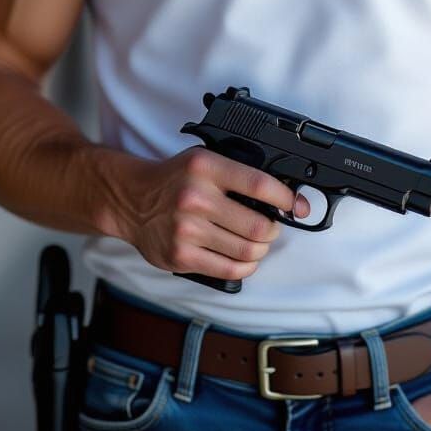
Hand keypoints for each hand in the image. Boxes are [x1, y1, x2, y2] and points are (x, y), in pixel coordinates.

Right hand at [102, 145, 311, 280]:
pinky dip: (245, 267)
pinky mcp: (180, 256)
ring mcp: (187, 229)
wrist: (132, 200)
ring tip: (257, 243)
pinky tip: (244, 259)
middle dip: (274, 230)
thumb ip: (237, 172)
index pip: (259, 184)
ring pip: (247, 251)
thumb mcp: (205, 160)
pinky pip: (228, 270)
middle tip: (272, 227)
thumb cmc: (176, 179)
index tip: (297, 206)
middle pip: (258, 226)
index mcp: (206, 167)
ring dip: (261, 250)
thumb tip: (283, 194)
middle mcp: (196, 197)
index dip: (286, 198)